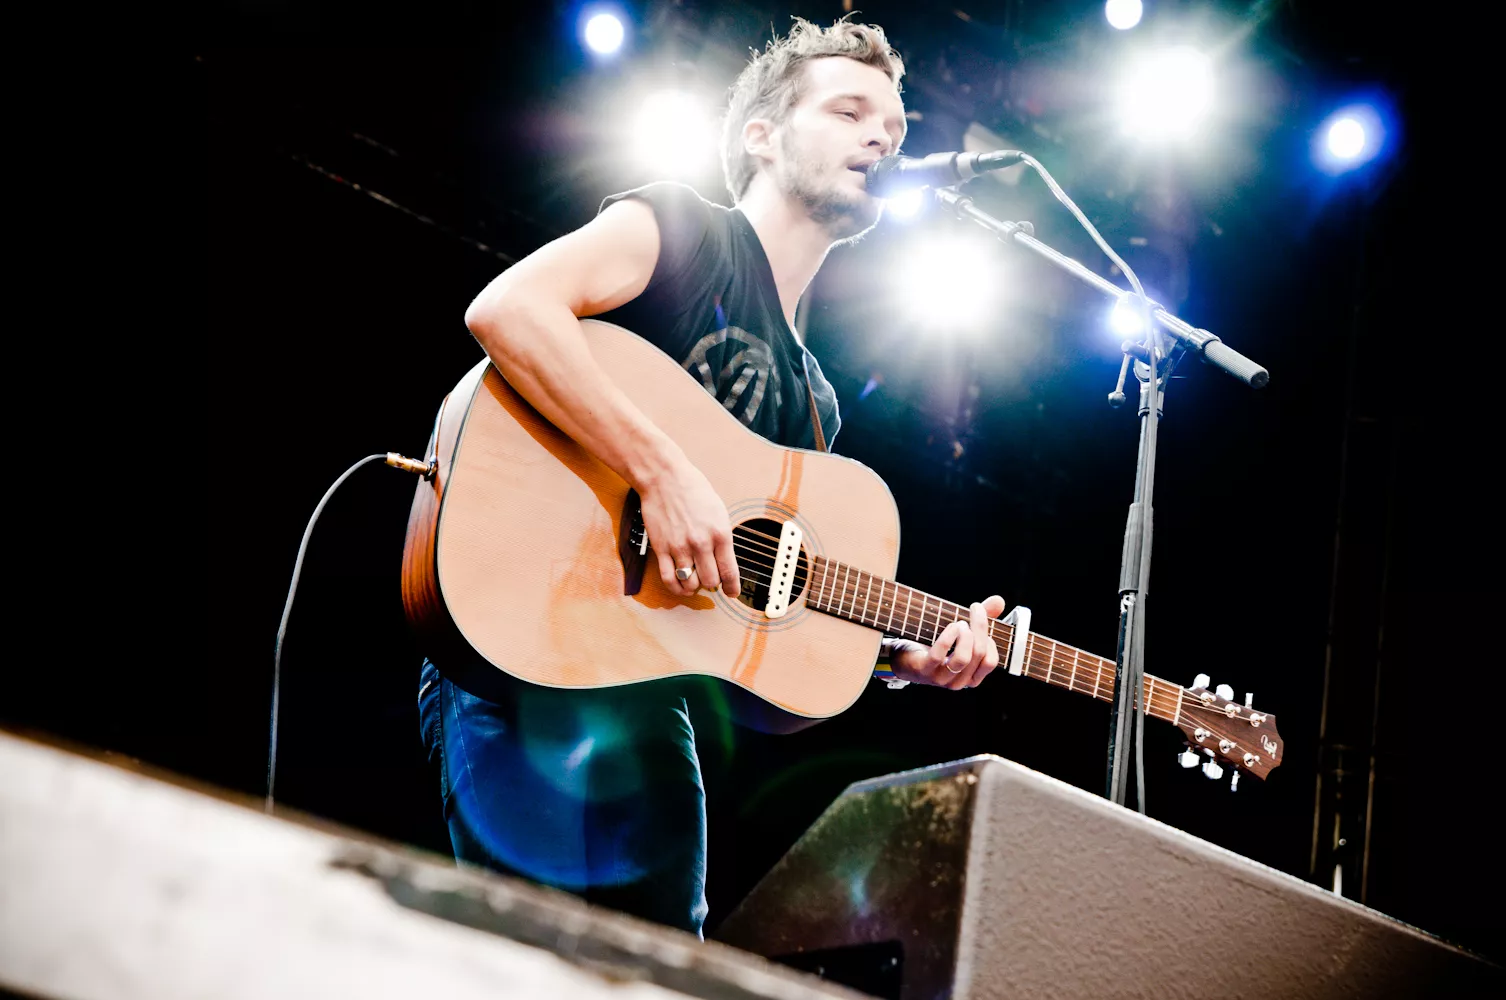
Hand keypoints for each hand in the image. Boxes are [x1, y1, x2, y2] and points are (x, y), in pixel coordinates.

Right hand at [637, 456, 740, 598]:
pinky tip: (680, 586)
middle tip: (711, 580)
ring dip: (694, 586)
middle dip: (713, 584)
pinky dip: (676, 588)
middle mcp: (701, 543)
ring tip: (695, 580)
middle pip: (710, 581)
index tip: (732, 593)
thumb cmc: (693, 490)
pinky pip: (669, 579)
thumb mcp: (719, 512)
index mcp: (720, 533)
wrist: (665, 478)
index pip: (729, 571)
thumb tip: (725, 560)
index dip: (732, 587)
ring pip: (690, 583)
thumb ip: (722, 538)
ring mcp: (679, 547)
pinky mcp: (661, 548)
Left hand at [892, 595, 1005, 688]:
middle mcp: (959, 681)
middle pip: (979, 655)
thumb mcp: (961, 633)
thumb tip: (999, 601)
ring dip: (965, 635)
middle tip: (976, 608)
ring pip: (963, 658)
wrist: (903, 657)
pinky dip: (948, 637)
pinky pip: (940, 655)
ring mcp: (941, 678)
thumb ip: (981, 620)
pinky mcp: (924, 670)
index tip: (985, 621)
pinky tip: (951, 626)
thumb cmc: (935, 645)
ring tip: (960, 622)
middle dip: (980, 627)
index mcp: (971, 676)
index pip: (990, 661)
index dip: (991, 640)